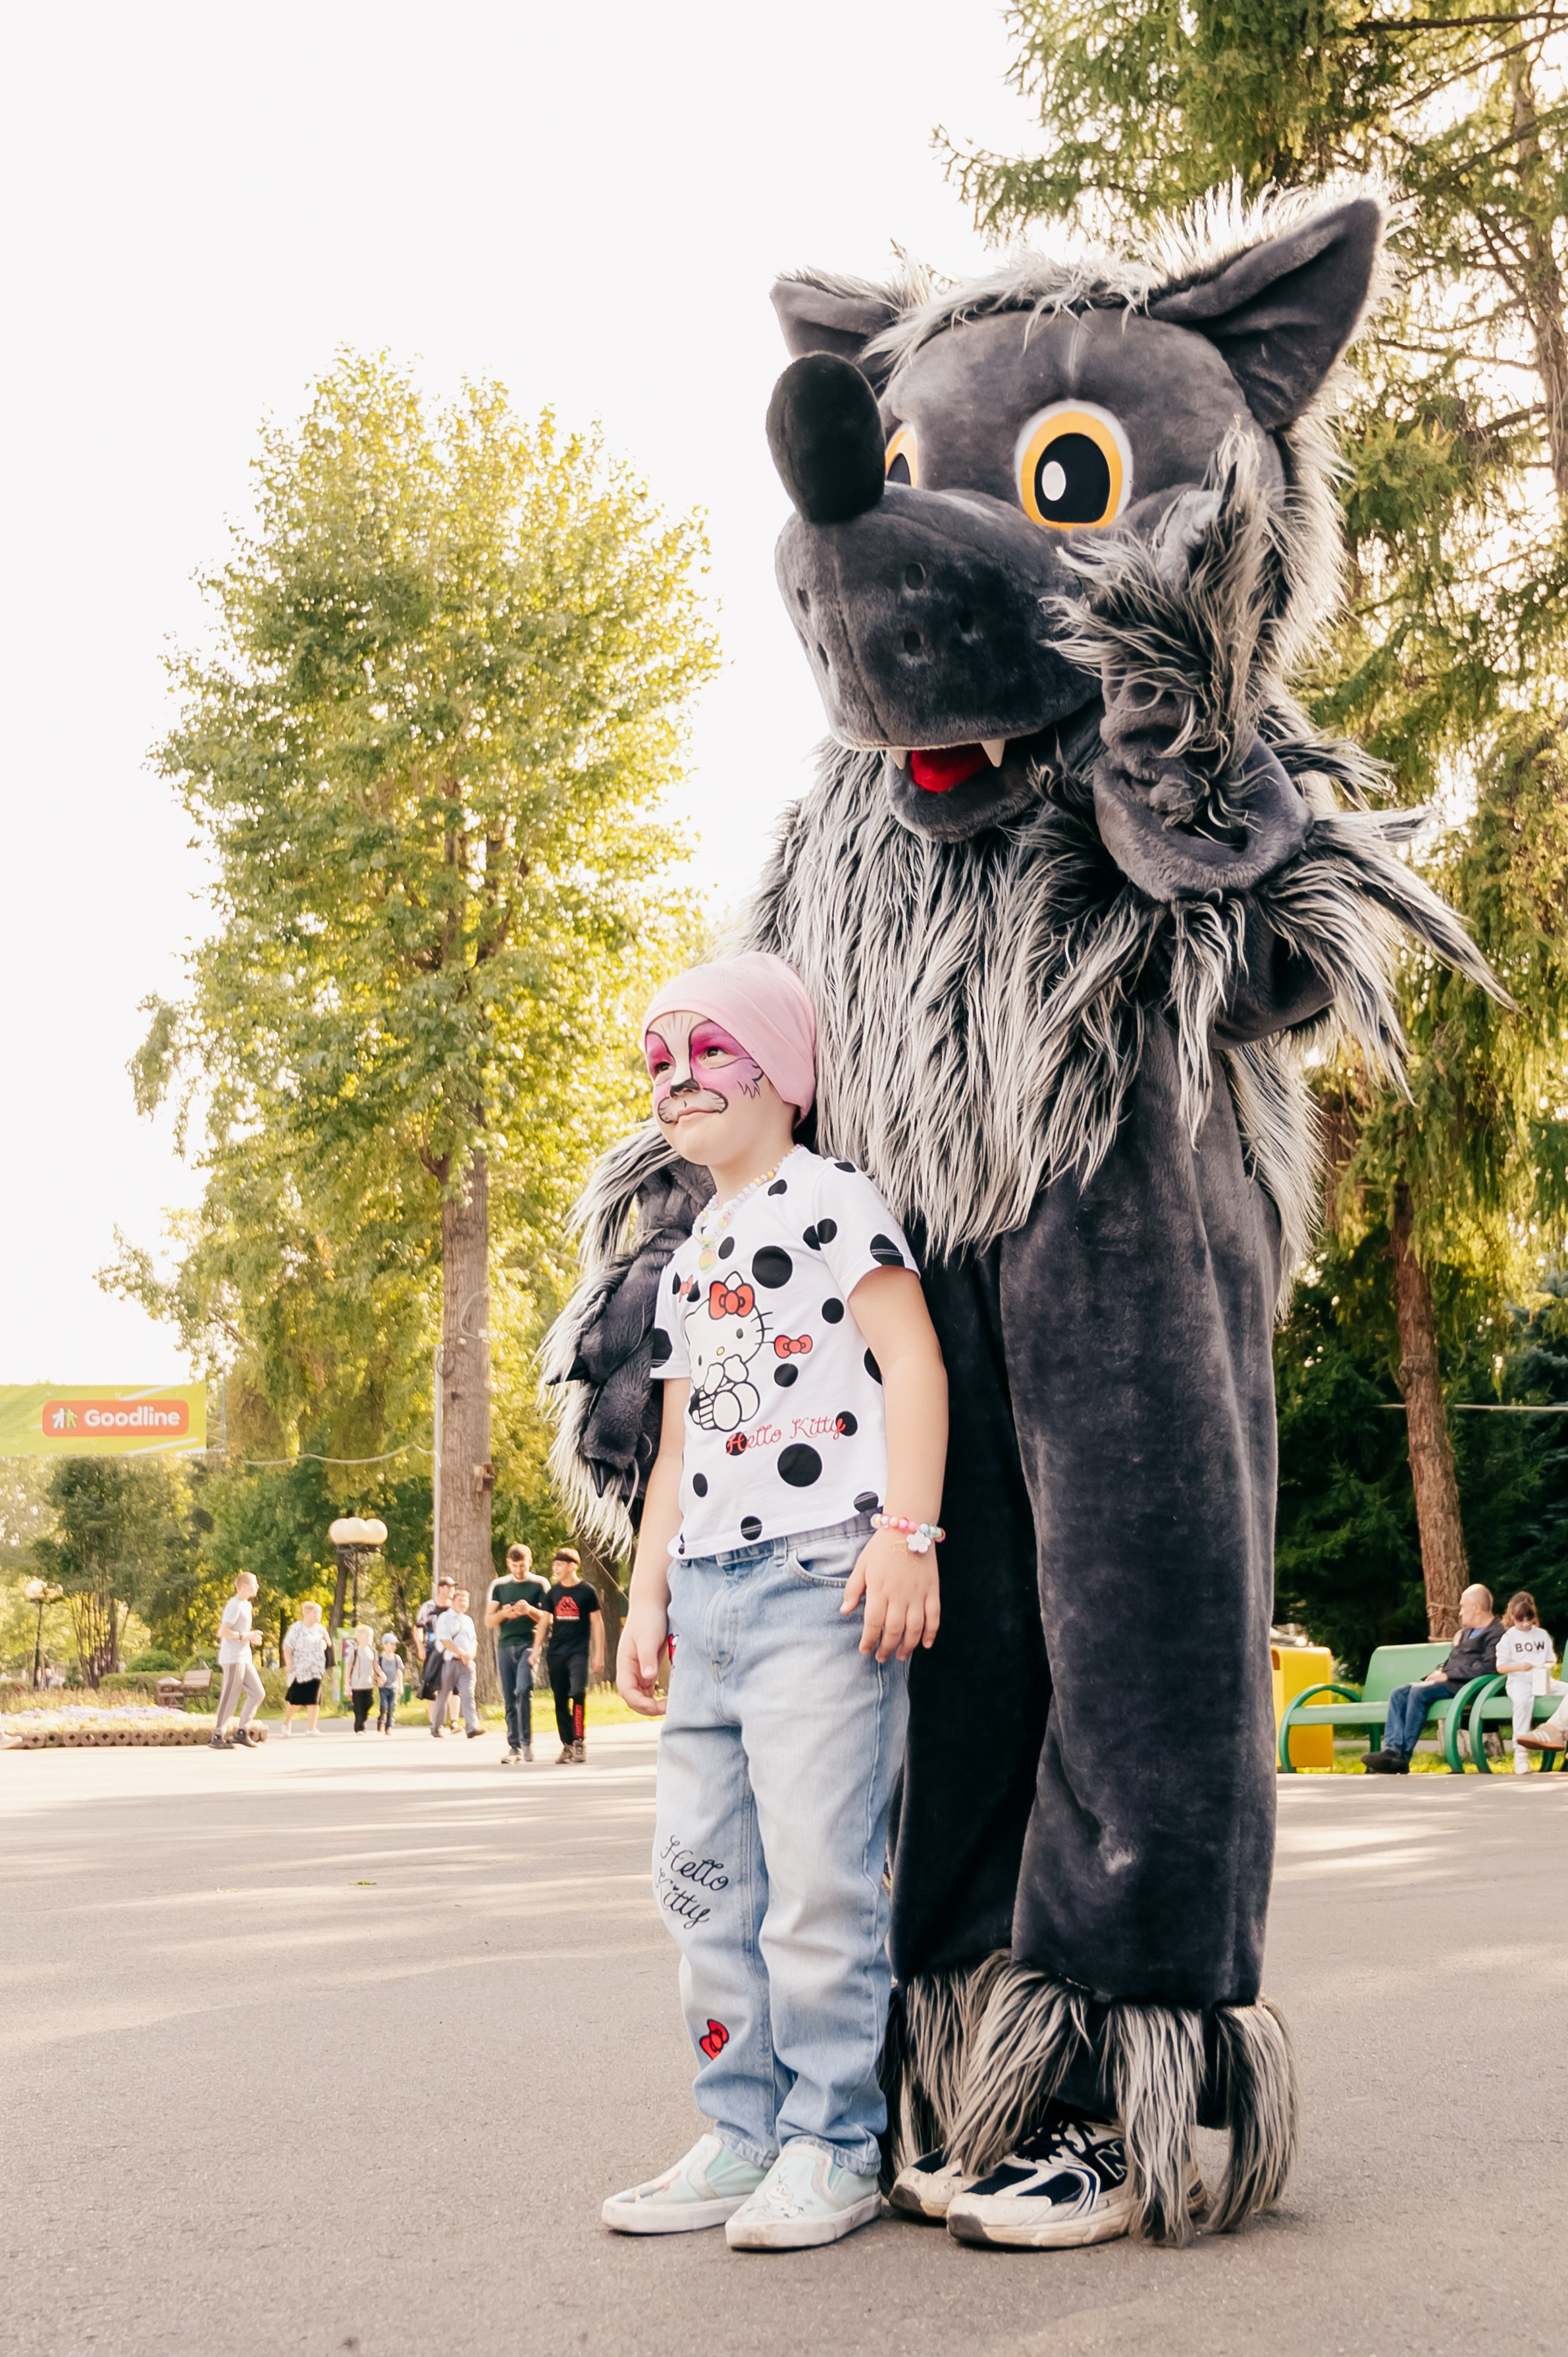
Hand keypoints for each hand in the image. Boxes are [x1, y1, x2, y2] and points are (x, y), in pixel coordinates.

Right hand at [617, 1601, 668, 1716]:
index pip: (626, 1691)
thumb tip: (648, 1677)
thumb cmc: (648, 1618)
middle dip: (647, 1707)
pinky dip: (656, 1696)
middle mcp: (629, 1669)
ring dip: (652, 1704)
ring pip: (640, 1695)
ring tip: (670, 1706)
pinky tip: (669, 1698)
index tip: (657, 1706)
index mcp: (624, 1663)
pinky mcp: (647, 1666)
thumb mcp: (648, 1637)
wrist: (652, 1603)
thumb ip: (647, 1657)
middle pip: (632, 1697)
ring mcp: (638, 1669)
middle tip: (668, 1709)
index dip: (640, 1703)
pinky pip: (648, 1688)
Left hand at [841, 1527, 939, 1662]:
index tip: (864, 1651)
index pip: (873, 1623)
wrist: (909, 1527)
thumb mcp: (862, 1565)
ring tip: (901, 1656)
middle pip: (894, 1629)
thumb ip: (853, 1589)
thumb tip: (844, 1611)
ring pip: (915, 1627)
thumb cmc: (882, 1547)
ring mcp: (918, 1593)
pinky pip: (934, 1616)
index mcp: (879, 1589)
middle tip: (882, 1658)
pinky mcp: (932, 1590)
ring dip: (908, 1646)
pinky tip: (925, 1644)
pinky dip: (931, 1632)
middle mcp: (899, 1594)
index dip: (868, 1640)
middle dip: (887, 1648)